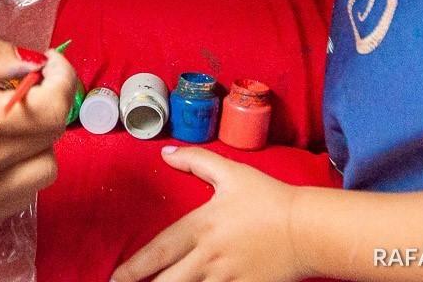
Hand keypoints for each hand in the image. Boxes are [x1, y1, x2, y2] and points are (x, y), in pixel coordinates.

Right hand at [0, 34, 74, 227]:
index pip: (52, 107)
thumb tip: (28, 59)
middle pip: (54, 136)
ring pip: (45, 169)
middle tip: (27, 86)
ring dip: (38, 140)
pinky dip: (20, 169)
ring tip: (7, 122)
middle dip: (51, 102)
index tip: (50, 64)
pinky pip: (21, 194)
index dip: (63, 79)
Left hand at [113, 147, 312, 281]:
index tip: (114, 278)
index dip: (133, 267)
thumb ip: (196, 160)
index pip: (158, 251)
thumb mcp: (231, 173)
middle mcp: (208, 256)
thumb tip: (166, 152)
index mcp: (201, 226)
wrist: (308, 229)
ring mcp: (225, 278)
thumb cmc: (268, 199)